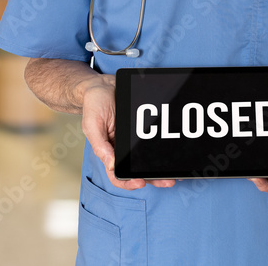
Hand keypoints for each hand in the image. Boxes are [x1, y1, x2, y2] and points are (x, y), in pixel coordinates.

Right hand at [80, 74, 174, 190]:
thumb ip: (100, 146)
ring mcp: (136, 139)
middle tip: (169, 181)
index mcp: (110, 151)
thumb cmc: (94, 105)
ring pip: (150, 159)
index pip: (118, 175)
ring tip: (176, 172)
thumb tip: (111, 165)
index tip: (141, 182)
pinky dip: (165, 148)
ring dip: (162, 167)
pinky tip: (175, 152)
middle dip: (154, 178)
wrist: (104, 84)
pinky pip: (156, 140)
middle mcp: (124, 148)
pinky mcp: (146, 127)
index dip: (129, 182)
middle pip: (139, 170)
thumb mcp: (92, 125)